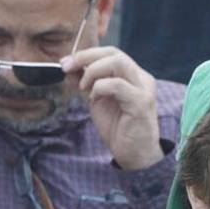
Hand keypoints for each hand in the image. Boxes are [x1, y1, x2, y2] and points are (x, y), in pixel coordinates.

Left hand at [62, 47, 162, 170]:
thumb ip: (87, 85)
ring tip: (82, 87)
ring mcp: (143, 88)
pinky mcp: (141, 102)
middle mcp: (141, 78)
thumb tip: (69, 68)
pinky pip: (117, 84)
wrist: (135, 156)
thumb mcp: (97, 102)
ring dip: (93, 71)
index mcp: (133, 76)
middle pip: (114, 52)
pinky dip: (100, 87)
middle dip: (86, 56)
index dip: (87, 54)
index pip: (111, 53)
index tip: (66, 62)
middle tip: (67, 66)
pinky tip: (94, 99)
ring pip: (118, 62)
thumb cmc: (118, 130)